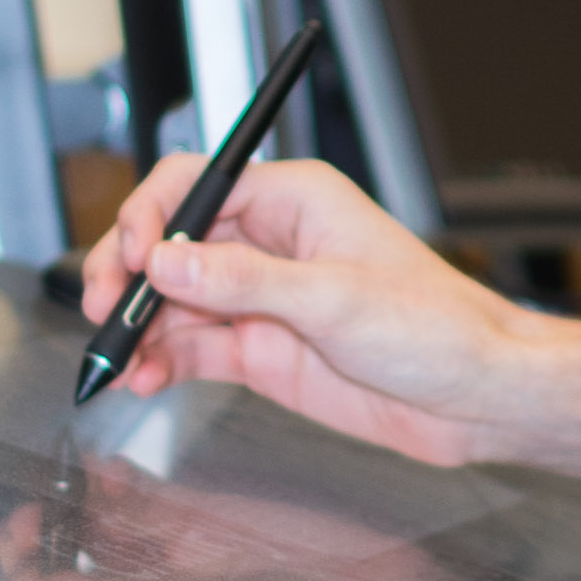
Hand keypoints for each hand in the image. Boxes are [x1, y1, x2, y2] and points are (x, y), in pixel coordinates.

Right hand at [80, 154, 551, 465]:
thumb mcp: (336, 299)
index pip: (195, 185)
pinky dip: (161, 361)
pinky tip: (144, 379)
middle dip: (127, 274)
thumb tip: (168, 259)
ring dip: (139, 326)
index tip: (130, 259)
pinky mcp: (261, 350)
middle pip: (170, 243)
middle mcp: (271, 244)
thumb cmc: (437, 327)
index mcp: (294, 201)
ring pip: (173, 300)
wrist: (477, 396)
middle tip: (104, 312)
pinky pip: (192, 348)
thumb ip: (244, 281)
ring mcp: (261, 300)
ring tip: (117, 360)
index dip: (150, 217)